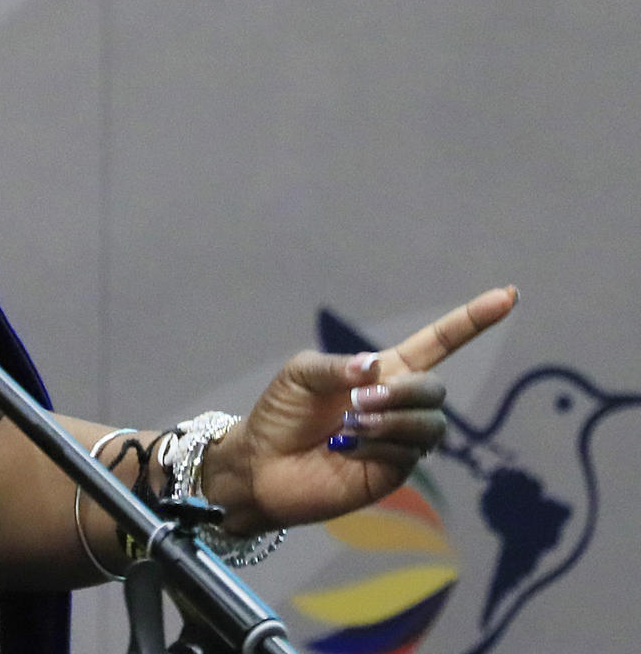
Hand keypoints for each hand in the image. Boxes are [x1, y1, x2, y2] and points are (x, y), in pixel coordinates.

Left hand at [201, 286, 517, 534]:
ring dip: (392, 420)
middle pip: (435, 389)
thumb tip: (375, 367)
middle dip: (405, 392)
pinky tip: (345, 448)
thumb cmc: (280, 414)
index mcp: (383, 371)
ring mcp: (401, 440)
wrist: (261, 466)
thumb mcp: (299, 375)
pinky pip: (409, 454)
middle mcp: (398, 403)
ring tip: (352, 424)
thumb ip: (335, 366)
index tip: (508, 296)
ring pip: (431, 424)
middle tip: (360, 402)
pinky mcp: (395, 472)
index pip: (439, 343)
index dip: (473, 321)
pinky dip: (378, 445)